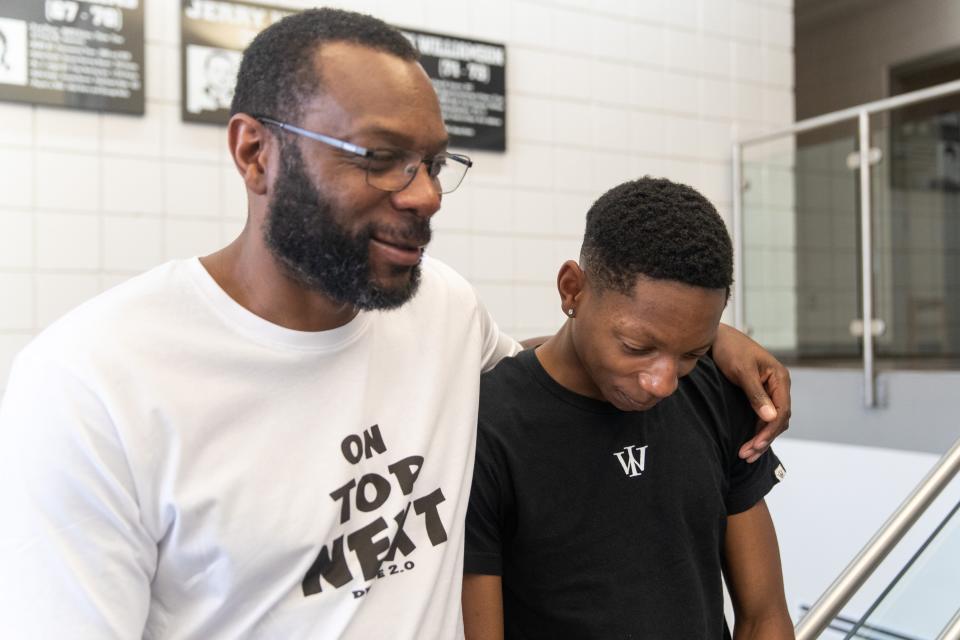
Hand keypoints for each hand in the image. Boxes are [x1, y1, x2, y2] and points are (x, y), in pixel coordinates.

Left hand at [712, 324, 791, 462]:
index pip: (782, 411)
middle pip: (779, 420)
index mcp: (780, 378)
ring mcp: (770, 390)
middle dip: (764, 439)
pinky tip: (747, 443)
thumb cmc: (730, 350)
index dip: (769, 432)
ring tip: (745, 455)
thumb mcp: (742, 371)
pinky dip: (756, 431)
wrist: (716, 338)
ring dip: (760, 438)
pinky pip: (763, 417)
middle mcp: (778, 385)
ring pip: (771, 421)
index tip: (754, 446)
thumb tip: (771, 418)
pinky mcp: (759, 394)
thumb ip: (756, 395)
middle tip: (746, 455)